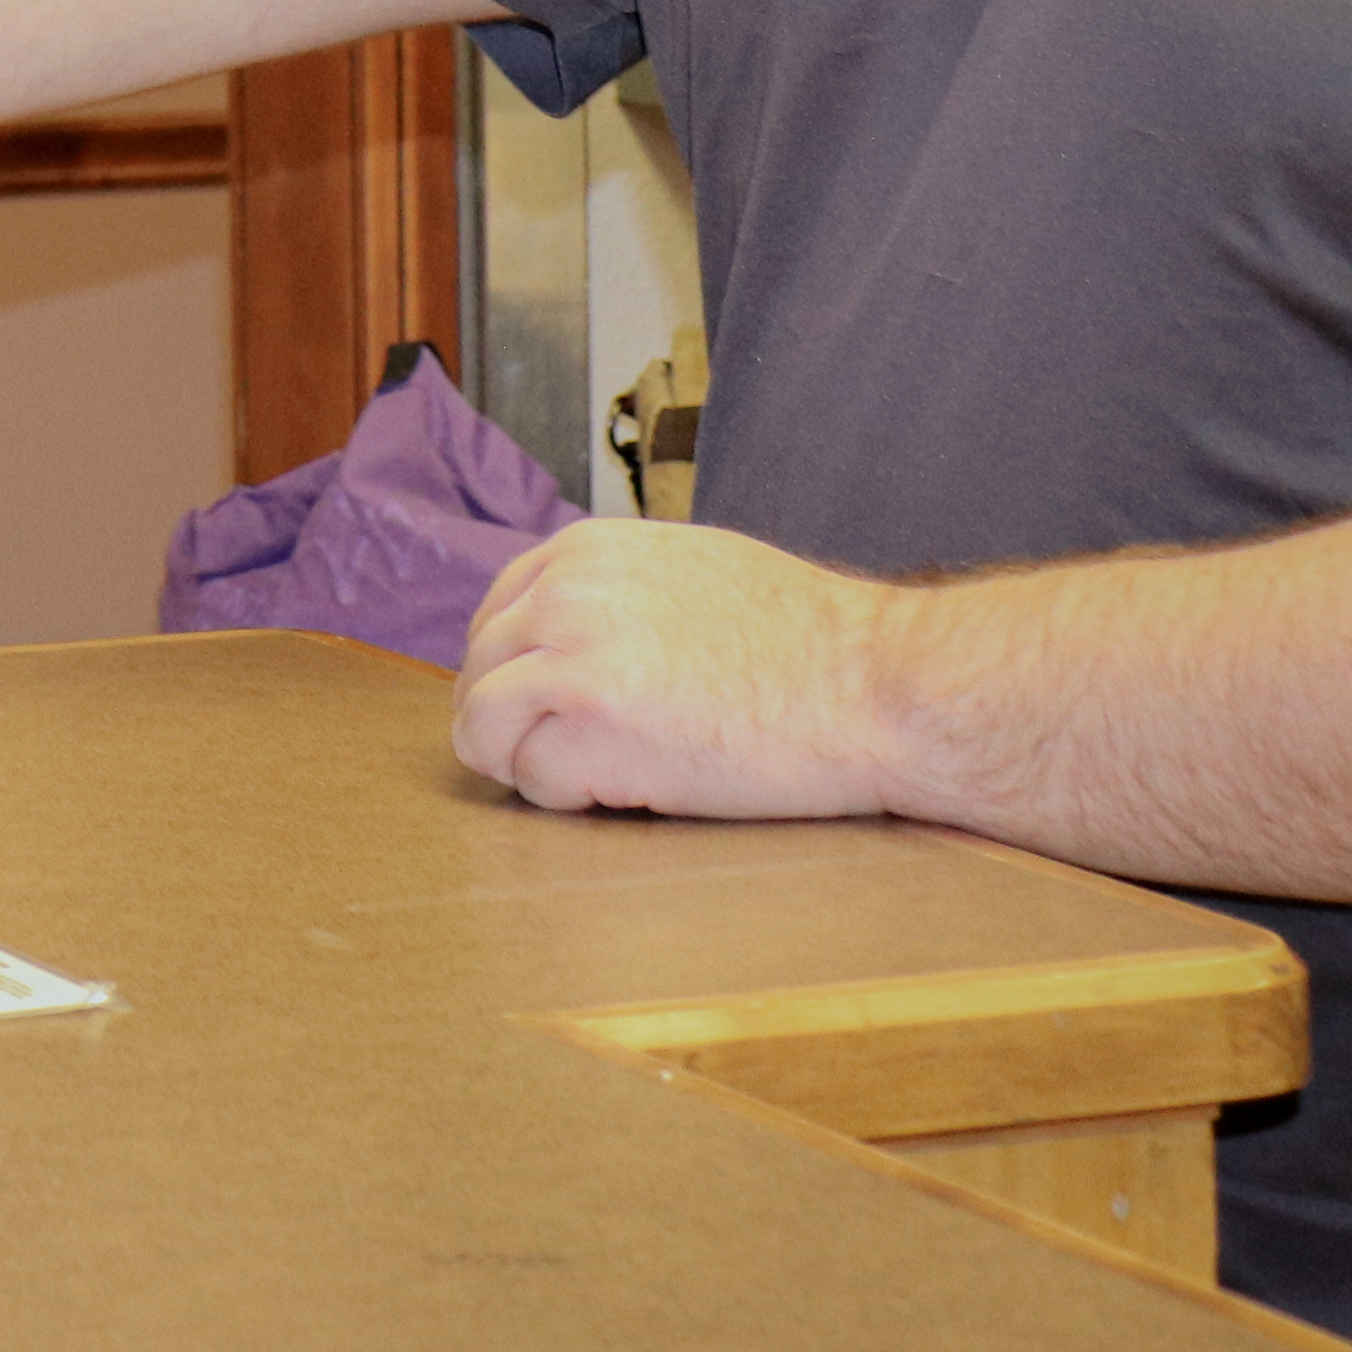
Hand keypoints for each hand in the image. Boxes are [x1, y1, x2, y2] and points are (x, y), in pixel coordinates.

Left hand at [449, 520, 908, 823]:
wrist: (874, 686)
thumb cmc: (805, 642)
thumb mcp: (690, 573)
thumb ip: (614, 592)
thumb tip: (560, 635)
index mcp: (585, 551)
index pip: (493, 616)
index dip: (514, 674)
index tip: (548, 710)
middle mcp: (563, 594)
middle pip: (478, 675)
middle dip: (514, 724)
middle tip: (580, 755)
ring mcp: (570, 658)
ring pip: (482, 729)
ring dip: (529, 764)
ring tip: (600, 776)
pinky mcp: (590, 727)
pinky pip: (531, 781)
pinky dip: (569, 800)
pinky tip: (635, 790)